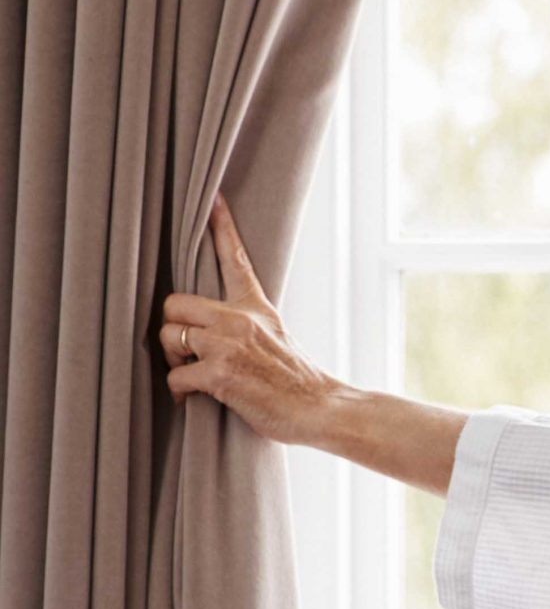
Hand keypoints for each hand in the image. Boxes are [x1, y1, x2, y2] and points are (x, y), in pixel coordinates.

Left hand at [161, 195, 345, 445]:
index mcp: (257, 308)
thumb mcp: (278, 339)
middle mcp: (240, 319)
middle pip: (174, 304)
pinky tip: (194, 400)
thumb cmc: (298, 382)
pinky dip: (180, 392)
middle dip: (171, 330)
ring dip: (173, 362)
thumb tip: (209, 334)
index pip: (235, 259)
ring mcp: (229, 344)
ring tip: (193, 379)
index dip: (221, 227)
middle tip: (185, 353)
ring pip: (168, 338)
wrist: (321, 409)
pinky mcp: (221, 372)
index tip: (214, 199)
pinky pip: (175, 375)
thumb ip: (246, 327)